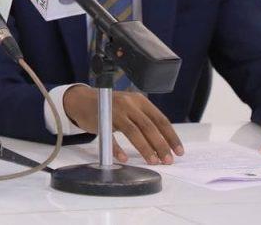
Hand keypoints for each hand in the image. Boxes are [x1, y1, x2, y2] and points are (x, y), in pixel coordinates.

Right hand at [63, 85, 183, 164]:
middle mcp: (128, 104)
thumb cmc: (111, 107)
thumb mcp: (130, 107)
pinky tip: (124, 159)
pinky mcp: (100, 120)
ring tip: (152, 161)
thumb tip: (164, 143)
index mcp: (139, 100)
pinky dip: (118, 149)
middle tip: (167, 160)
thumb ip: (145, 119)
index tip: (178, 151)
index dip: (171, 137)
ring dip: (145, 148)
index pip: (160, 119)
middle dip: (160, 145)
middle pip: (148, 126)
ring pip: (133, 132)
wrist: (82, 100)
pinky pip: (111, 137)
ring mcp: (114, 111)